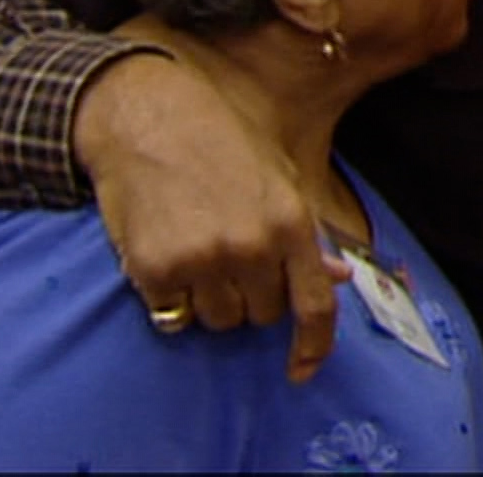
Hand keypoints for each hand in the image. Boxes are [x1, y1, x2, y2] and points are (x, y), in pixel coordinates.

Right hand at [75, 52, 351, 382]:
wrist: (144, 113)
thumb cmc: (217, 138)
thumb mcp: (277, 174)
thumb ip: (305, 233)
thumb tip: (338, 277)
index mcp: (290, 221)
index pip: (314, 305)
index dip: (313, 346)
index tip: (300, 369)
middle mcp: (251, 246)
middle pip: (261, 316)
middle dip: (251, 296)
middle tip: (230, 256)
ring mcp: (202, 260)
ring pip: (218, 320)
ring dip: (210, 300)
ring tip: (197, 250)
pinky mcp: (155, 269)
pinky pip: (172, 314)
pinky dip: (170, 297)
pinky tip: (167, 253)